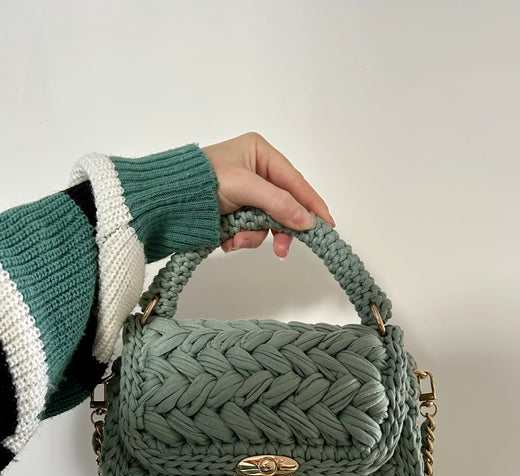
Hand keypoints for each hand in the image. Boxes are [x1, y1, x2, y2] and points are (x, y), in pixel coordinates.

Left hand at [202, 132, 334, 257]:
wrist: (165, 200)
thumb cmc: (201, 181)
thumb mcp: (245, 187)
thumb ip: (278, 203)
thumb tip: (308, 221)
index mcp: (261, 153)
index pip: (295, 182)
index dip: (312, 204)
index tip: (327, 224)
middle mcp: (255, 171)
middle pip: (283, 206)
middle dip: (277, 228)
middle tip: (282, 250)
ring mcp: (244, 193)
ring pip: (266, 222)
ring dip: (254, 236)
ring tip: (236, 240)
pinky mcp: (233, 211)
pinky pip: (249, 229)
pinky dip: (240, 238)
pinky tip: (227, 239)